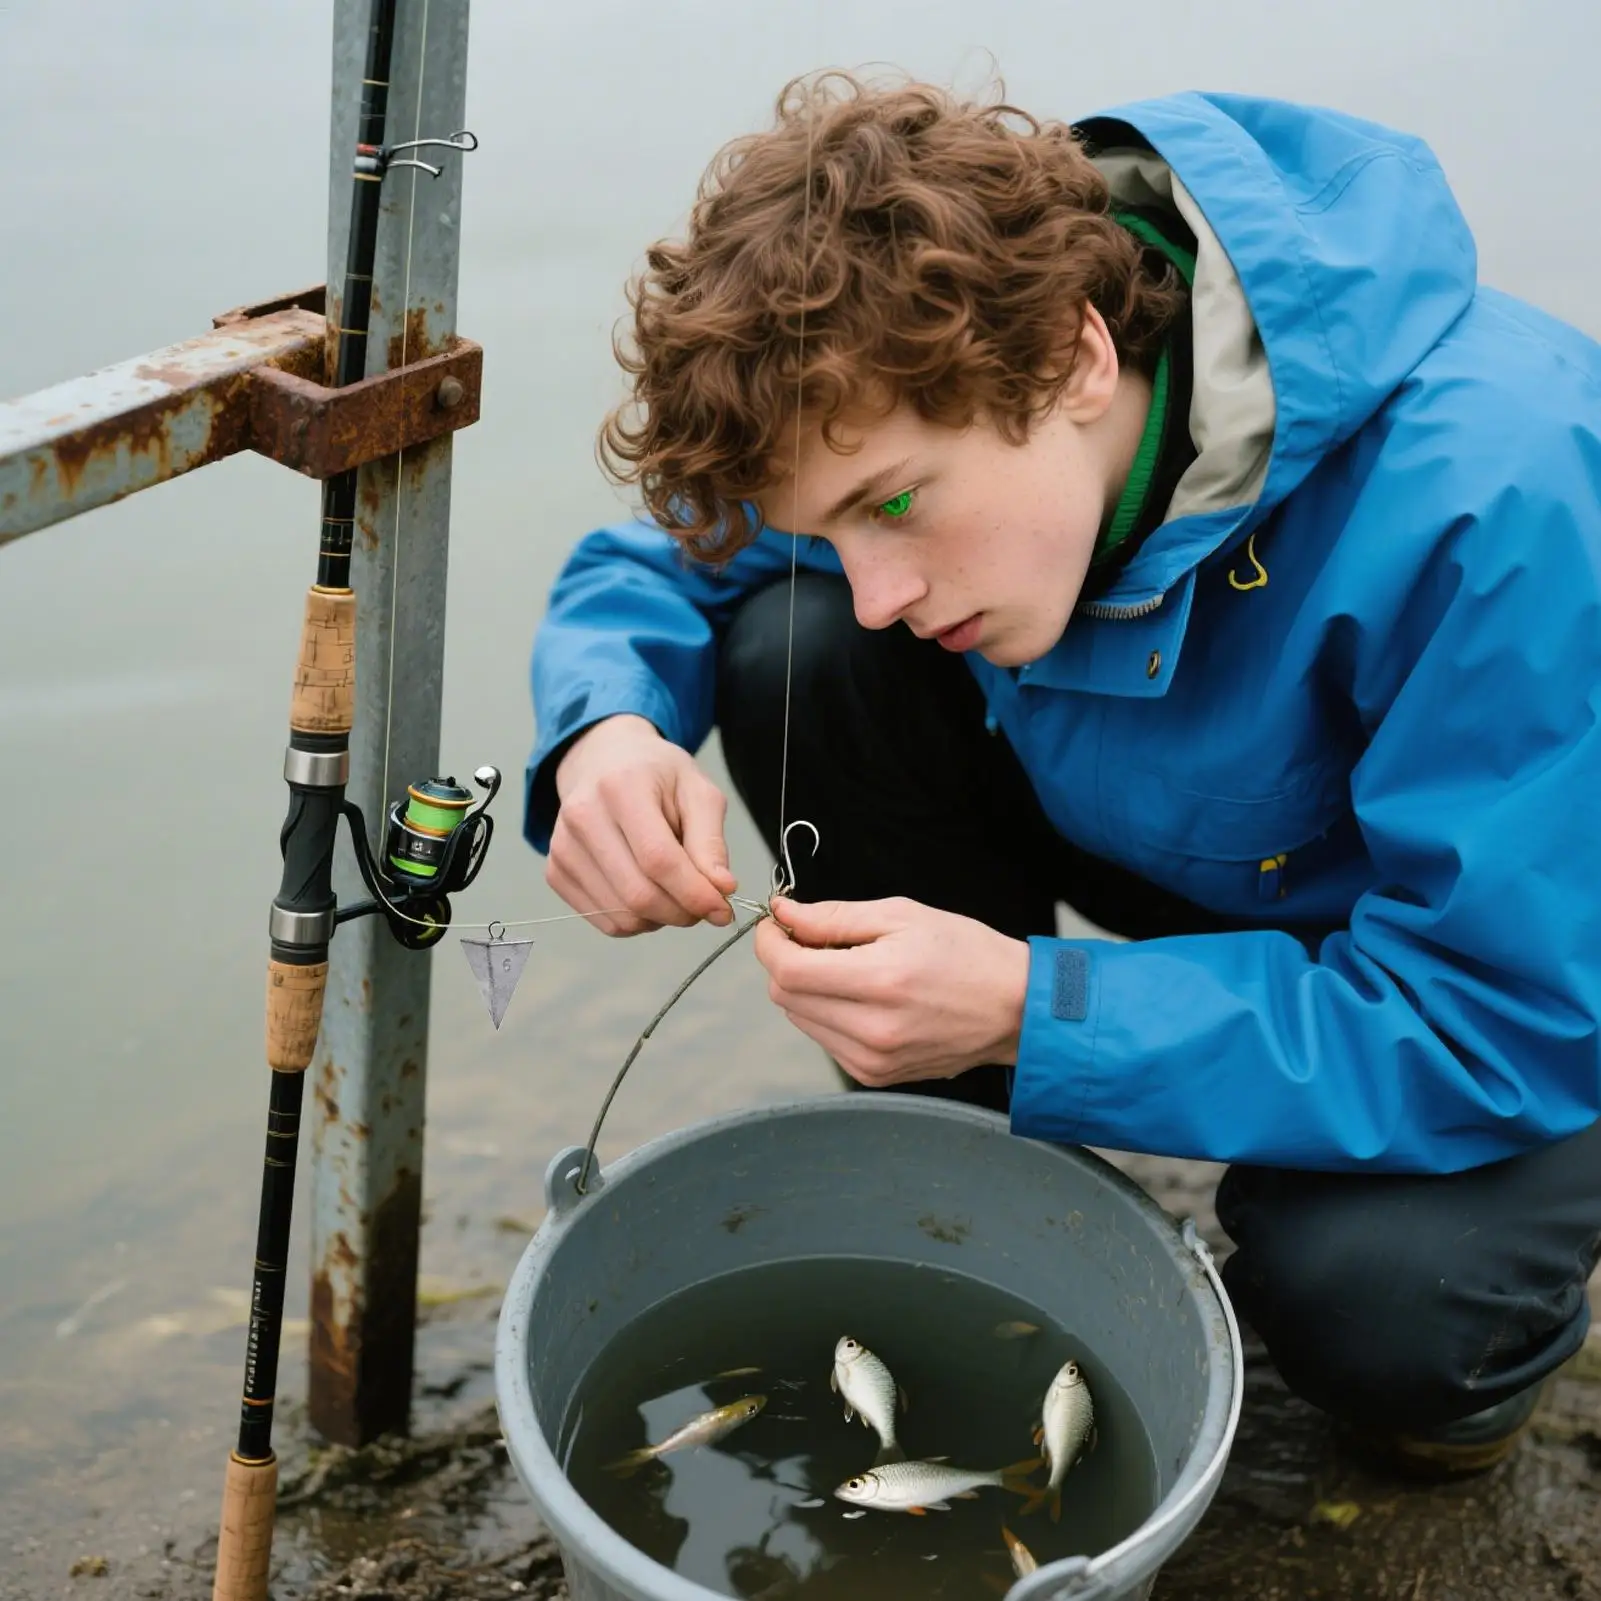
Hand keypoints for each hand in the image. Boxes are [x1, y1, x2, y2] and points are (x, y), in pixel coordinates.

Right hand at [549, 714, 736, 934]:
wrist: (603, 762)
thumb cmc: (658, 776)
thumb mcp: (698, 792)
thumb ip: (710, 842)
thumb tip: (722, 889)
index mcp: (621, 787)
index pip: (658, 859)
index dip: (694, 893)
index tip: (722, 909)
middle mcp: (582, 817)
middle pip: (638, 895)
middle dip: (681, 912)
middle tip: (704, 906)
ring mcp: (563, 847)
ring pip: (622, 916)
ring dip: (661, 919)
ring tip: (675, 891)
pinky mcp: (556, 872)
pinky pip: (606, 922)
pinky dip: (637, 920)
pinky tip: (648, 892)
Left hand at [753, 896, 1029, 1084]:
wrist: (1014, 1009)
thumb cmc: (965, 953)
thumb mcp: (902, 916)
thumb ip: (834, 917)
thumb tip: (784, 914)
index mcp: (879, 982)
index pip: (787, 970)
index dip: (770, 943)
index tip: (778, 923)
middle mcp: (871, 1030)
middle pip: (785, 996)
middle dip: (786, 961)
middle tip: (814, 939)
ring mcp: (872, 1060)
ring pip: (800, 1019)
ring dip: (806, 988)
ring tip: (847, 967)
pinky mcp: (875, 1075)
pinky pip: (825, 1039)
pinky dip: (827, 1012)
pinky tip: (861, 996)